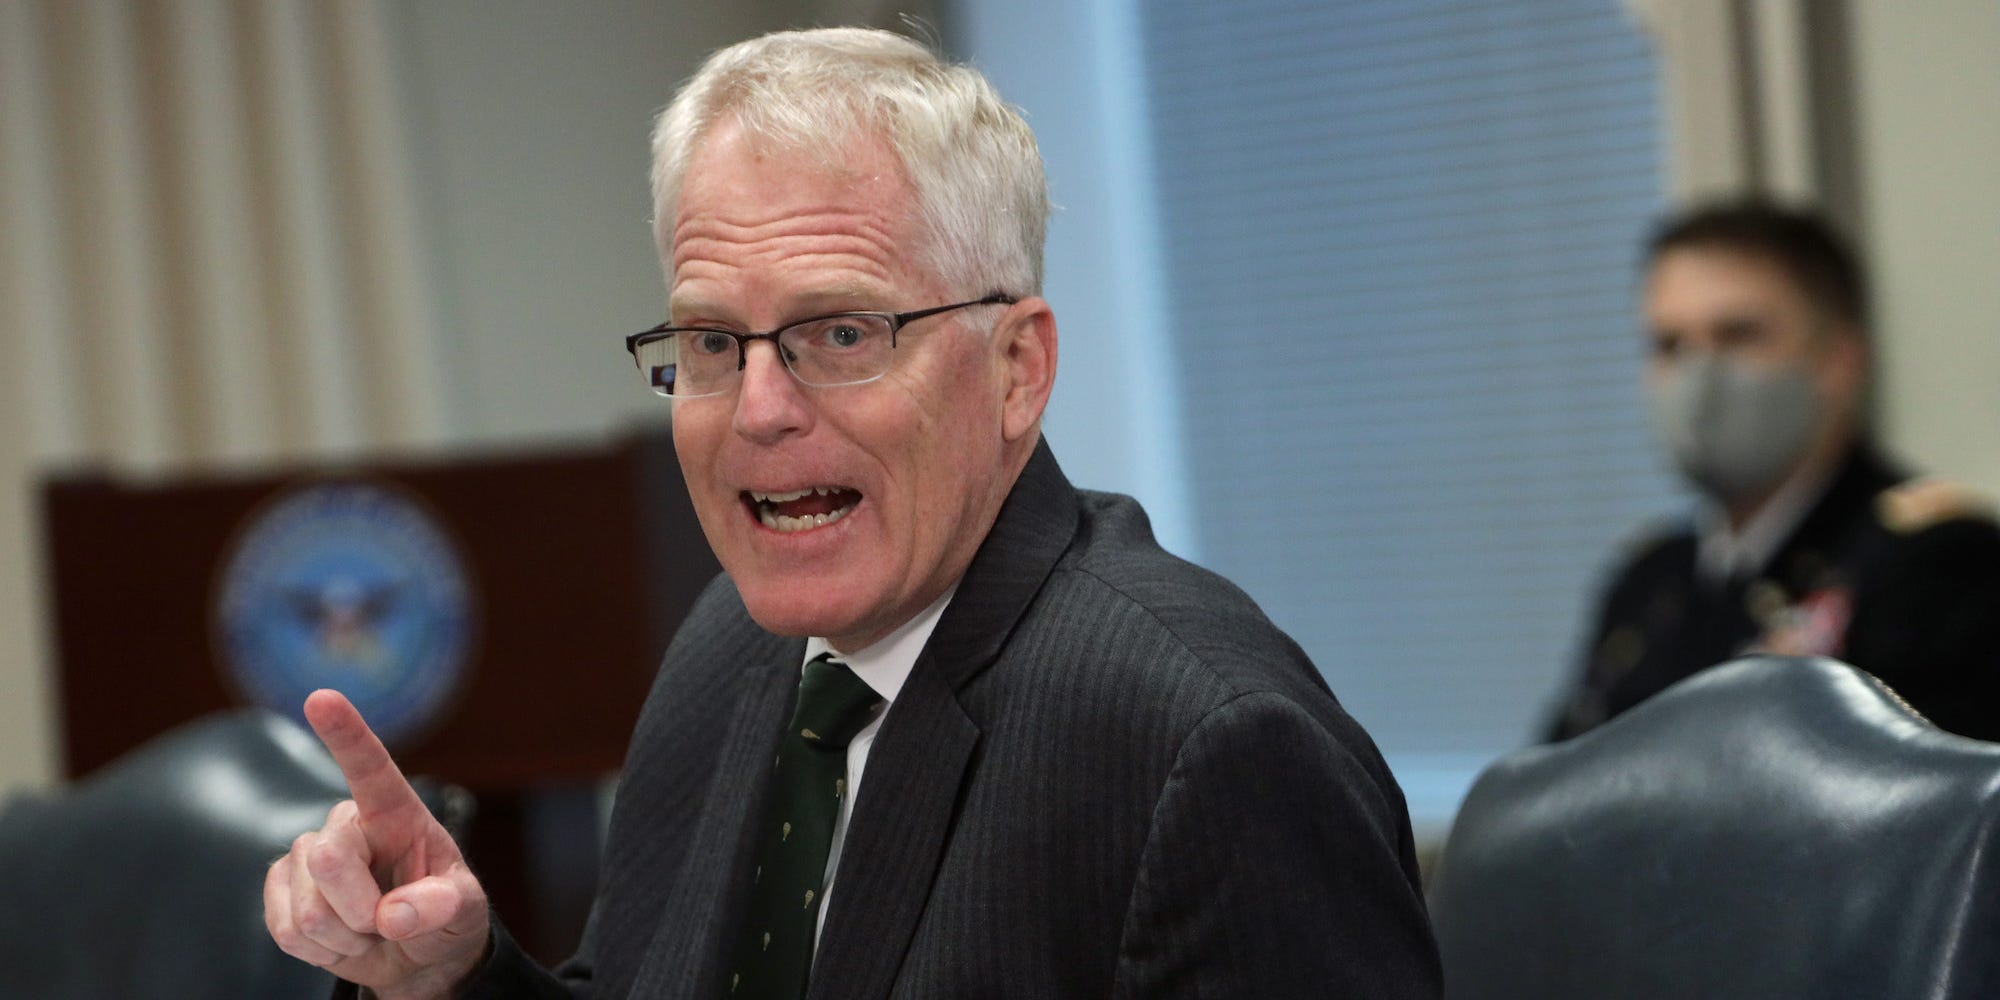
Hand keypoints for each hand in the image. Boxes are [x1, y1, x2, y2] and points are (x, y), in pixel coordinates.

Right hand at [266, 689, 489, 998]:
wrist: (416, 957)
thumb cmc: (444, 918)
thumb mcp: (464, 911)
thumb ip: (441, 906)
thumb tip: (395, 914)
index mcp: (397, 814)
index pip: (371, 768)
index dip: (346, 733)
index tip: (322, 697)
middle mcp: (348, 825)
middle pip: (329, 860)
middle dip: (361, 910)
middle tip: (389, 921)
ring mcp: (308, 856)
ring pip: (306, 910)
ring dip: (345, 937)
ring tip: (370, 930)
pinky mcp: (281, 888)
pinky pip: (285, 931)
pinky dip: (319, 952)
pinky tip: (342, 940)